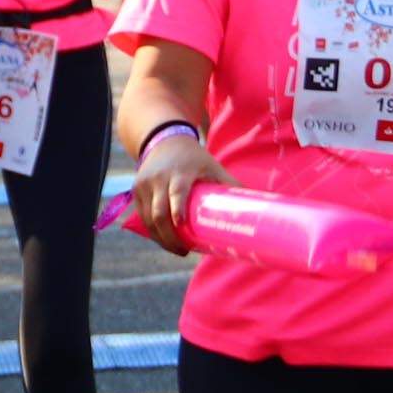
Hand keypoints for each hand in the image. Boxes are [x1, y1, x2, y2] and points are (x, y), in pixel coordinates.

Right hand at [129, 125, 228, 255]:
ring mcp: (144, 185)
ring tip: (177, 249)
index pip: (175, 193)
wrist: (165, 141)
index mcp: (179, 172)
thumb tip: (256, 208)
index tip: (182, 226)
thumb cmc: (195, 158)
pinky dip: (152, 231)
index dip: (177, 210)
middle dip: (169, 237)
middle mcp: (158, 178)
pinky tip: (164, 240)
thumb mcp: (214, 166)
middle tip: (184, 251)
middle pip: (158, 213)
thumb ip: (230, 184)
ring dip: (160, 238)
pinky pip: (142, 216)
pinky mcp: (137, 191)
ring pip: (148, 218)